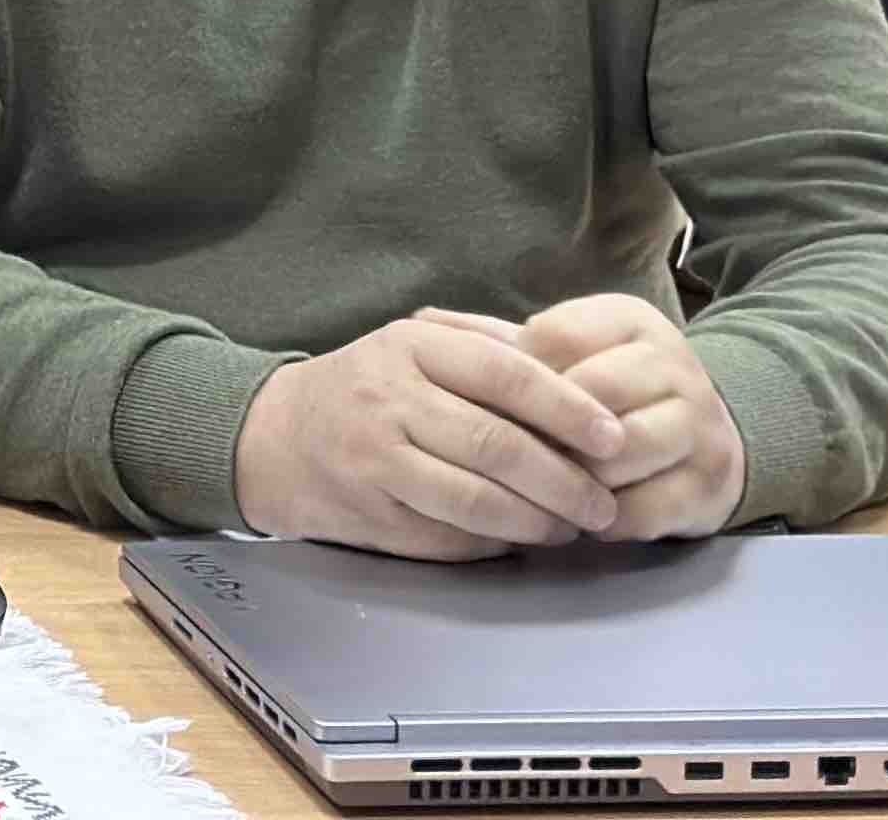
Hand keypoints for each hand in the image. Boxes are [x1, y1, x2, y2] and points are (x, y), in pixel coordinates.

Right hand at [234, 311, 626, 556]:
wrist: (273, 437)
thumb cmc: (364, 387)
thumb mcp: (413, 344)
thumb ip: (485, 346)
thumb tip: (573, 375)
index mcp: (410, 346)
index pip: (505, 373)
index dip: (567, 408)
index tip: (614, 437)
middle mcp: (388, 397)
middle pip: (497, 445)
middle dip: (564, 481)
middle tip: (602, 502)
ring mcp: (374, 457)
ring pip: (475, 499)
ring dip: (537, 521)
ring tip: (570, 527)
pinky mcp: (369, 509)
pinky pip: (449, 535)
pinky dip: (496, 543)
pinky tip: (520, 539)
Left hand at [494, 296, 746, 537]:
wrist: (706, 435)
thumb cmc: (611, 387)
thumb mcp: (570, 346)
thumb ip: (500, 337)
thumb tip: (422, 318)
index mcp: (631, 320)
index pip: (558, 336)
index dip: (516, 374)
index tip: (492, 401)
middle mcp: (675, 365)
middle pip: (591, 394)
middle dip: (542, 430)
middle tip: (509, 453)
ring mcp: (700, 427)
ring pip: (618, 454)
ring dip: (572, 478)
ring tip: (543, 487)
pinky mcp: (709, 487)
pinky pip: (641, 511)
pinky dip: (601, 521)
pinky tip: (580, 518)